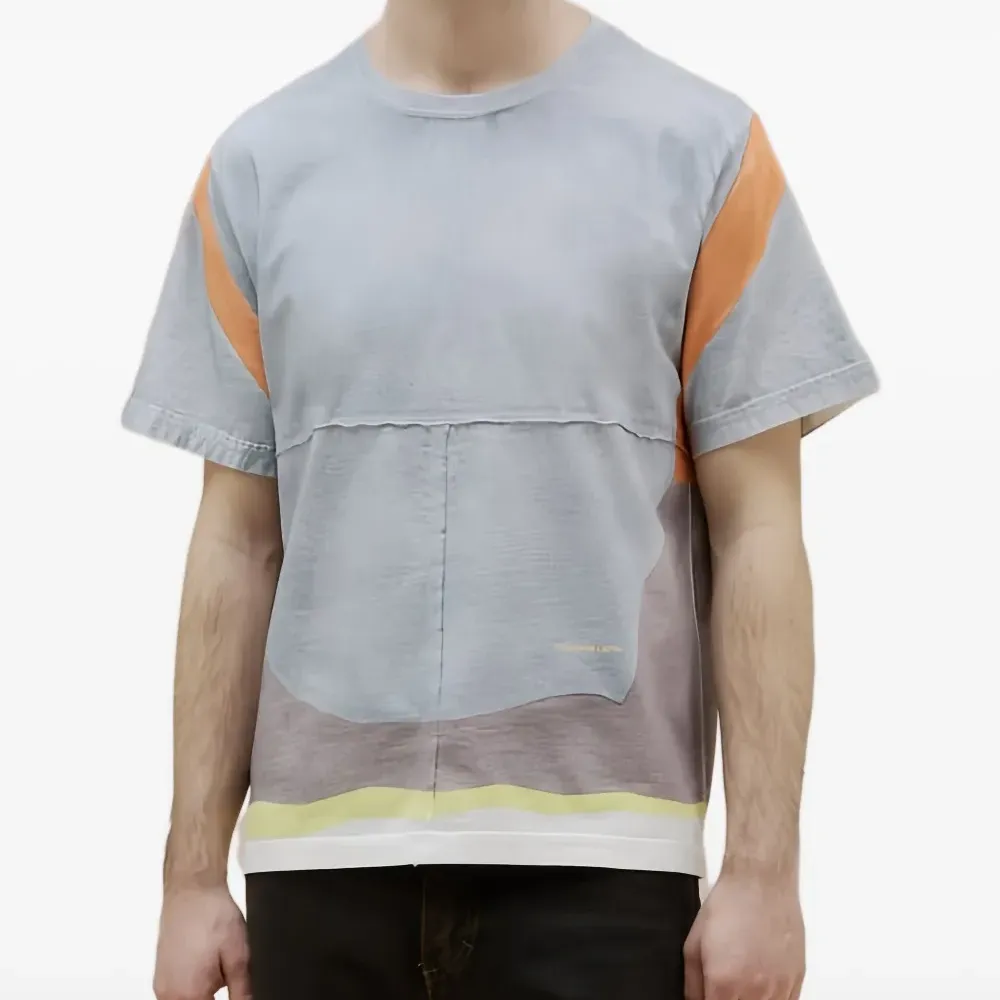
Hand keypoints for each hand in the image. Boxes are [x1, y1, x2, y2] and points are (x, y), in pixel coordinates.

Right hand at [154, 885, 251, 999]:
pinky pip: (178, 989)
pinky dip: (194, 981)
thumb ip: (241, 990)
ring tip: (215, 959)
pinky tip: (205, 957)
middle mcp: (169, 995)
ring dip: (204, 989)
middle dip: (214, 994)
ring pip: (187, 998)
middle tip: (224, 967)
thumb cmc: (212, 914)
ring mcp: (161, 984)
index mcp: (190, 995)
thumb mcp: (238, 955)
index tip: (234, 988)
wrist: (192, 888)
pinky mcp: (160, 973)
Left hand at [683, 871, 804, 999]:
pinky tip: (761, 987)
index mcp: (723, 982)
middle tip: (725, 987)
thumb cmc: (728, 906)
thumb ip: (692, 984)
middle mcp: (754, 991)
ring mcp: (779, 988)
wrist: (761, 883)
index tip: (710, 993)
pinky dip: (772, 999)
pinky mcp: (796, 981)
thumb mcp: (694, 943)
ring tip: (742, 983)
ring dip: (750, 999)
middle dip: (728, 999)